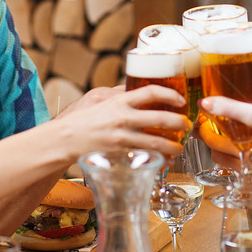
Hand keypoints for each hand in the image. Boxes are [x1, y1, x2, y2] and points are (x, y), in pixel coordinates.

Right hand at [56, 85, 190, 158]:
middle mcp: (123, 117)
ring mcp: (121, 137)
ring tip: (180, 149)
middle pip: (160, 118)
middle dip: (178, 122)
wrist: (64, 138)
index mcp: (119, 101)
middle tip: (187, 125)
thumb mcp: (100, 98)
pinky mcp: (119, 153)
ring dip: (172, 146)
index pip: (150, 92)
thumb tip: (138, 90)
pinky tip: (164, 161)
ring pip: (155, 142)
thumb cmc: (82, 118)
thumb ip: (120, 94)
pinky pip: (144, 157)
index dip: (170, 94)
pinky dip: (157, 160)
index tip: (181, 99)